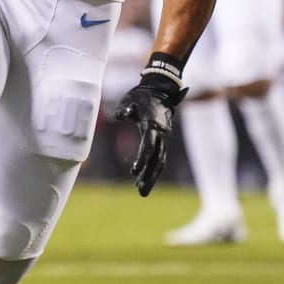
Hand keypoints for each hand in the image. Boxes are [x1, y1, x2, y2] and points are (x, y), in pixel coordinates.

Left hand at [112, 65, 186, 196]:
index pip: (148, 146)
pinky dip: (154, 170)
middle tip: (140, 191)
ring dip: (152, 177)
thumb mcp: (131, 100)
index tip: (134, 172)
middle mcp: (162, 135)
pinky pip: (160, 158)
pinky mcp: (164, 141)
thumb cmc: (142, 96)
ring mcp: (165, 139)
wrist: (160, 92)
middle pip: (157, 159)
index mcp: (153, 126)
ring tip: (142, 192)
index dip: (142, 160)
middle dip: (149, 176)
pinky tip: (145, 181)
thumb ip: (125, 109)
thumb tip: (118, 115)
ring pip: (160, 162)